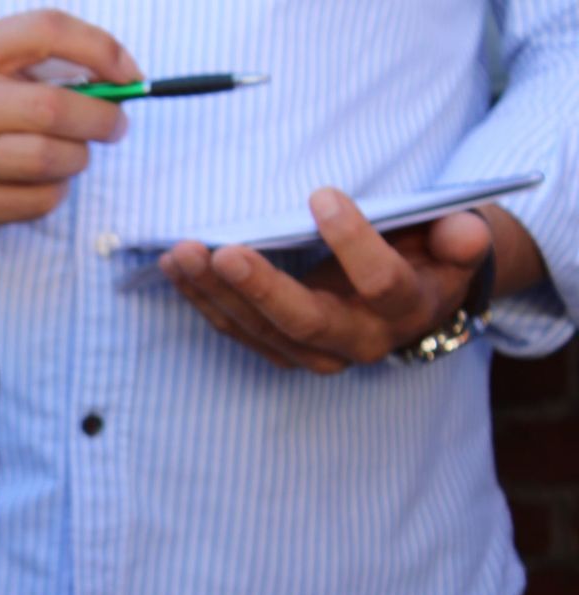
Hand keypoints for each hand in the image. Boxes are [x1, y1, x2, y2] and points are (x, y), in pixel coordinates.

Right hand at [0, 10, 139, 246]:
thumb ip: (38, 67)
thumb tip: (117, 81)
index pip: (46, 31)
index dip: (101, 51)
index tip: (129, 75)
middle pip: (52, 105)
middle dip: (100, 118)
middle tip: (113, 127)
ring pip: (47, 159)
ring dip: (76, 160)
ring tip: (72, 157)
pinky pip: (35, 201)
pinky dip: (54, 193)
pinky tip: (41, 185)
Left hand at [159, 188, 492, 373]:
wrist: (411, 304)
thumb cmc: (427, 258)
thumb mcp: (455, 243)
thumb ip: (460, 237)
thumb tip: (463, 231)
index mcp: (405, 309)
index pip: (379, 282)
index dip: (353, 241)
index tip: (322, 195)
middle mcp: (357, 341)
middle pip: (302, 321)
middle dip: (258, 286)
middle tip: (222, 250)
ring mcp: (312, 352)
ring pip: (257, 329)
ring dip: (214, 292)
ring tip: (184, 252)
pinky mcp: (278, 350)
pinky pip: (235, 329)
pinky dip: (203, 299)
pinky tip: (178, 267)